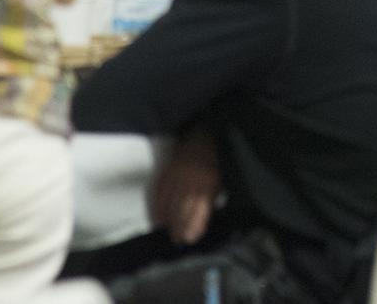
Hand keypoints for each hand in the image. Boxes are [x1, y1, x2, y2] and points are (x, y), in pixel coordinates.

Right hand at [149, 129, 221, 245]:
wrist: (198, 135)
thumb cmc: (211, 160)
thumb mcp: (218, 179)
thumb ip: (210, 200)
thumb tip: (200, 223)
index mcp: (208, 181)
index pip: (200, 209)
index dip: (194, 225)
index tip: (190, 239)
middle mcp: (192, 179)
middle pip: (183, 208)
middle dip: (180, 227)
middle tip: (177, 240)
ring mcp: (177, 175)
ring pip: (170, 203)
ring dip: (168, 220)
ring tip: (168, 233)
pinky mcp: (166, 171)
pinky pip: (160, 193)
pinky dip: (158, 207)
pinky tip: (158, 219)